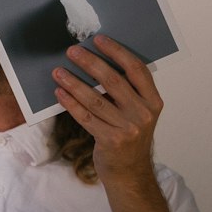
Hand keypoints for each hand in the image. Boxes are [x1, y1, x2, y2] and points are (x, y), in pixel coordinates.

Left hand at [53, 35, 163, 185]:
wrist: (130, 172)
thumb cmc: (129, 135)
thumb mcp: (138, 112)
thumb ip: (126, 91)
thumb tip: (96, 61)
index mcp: (153, 101)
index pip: (136, 69)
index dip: (117, 52)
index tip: (99, 40)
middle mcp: (143, 113)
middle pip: (113, 80)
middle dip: (90, 62)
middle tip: (72, 51)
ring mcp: (128, 128)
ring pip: (95, 99)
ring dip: (73, 82)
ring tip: (58, 71)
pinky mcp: (110, 140)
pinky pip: (86, 117)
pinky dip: (70, 103)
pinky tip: (59, 93)